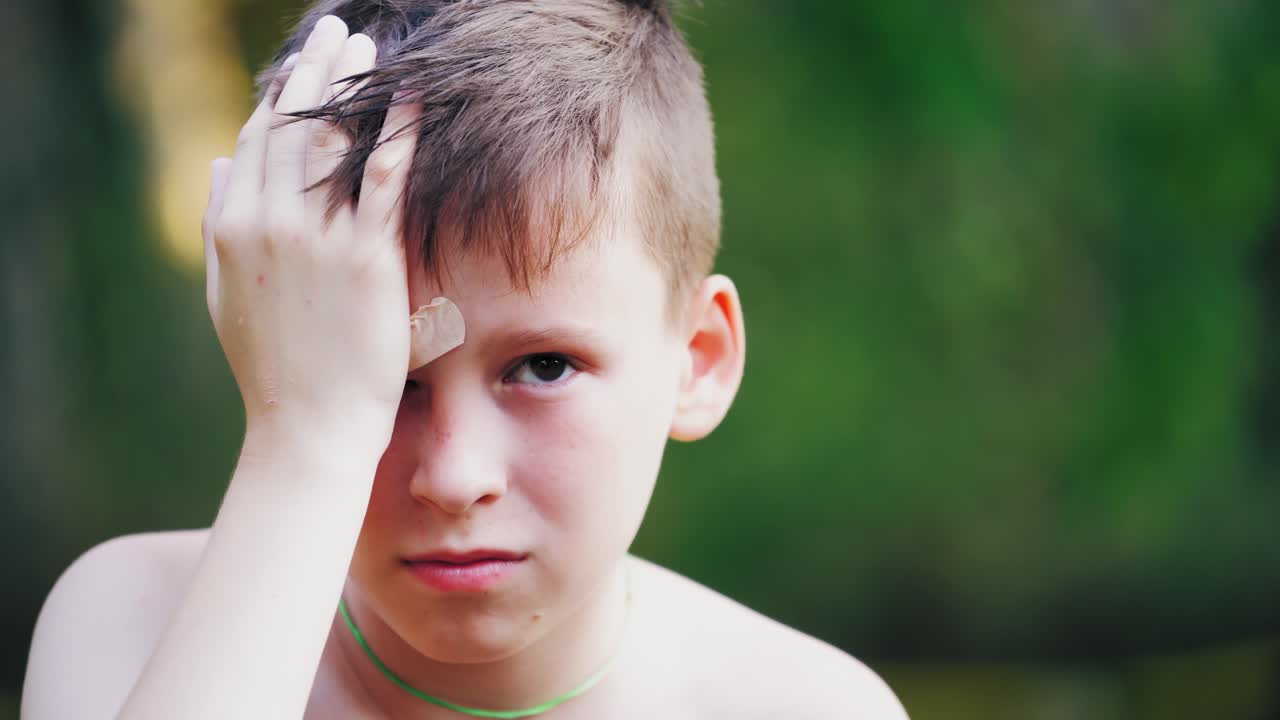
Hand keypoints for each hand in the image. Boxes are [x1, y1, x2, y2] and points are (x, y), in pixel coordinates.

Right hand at [201, 16, 456, 444]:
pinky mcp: (368, 258)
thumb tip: (219, 162)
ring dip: (351, 84)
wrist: (310, 423)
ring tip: (370, 49)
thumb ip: (219, 221)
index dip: (280, 94)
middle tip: (335, 33)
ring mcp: (318, 239)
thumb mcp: (226, 291)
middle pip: (294, 126)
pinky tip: (411, 96)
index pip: (256, 139)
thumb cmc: (272, 364)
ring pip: (333, 140)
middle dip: (314, 70)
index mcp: (232, 226)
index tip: (299, 63)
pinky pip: (384, 177)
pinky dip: (398, 129)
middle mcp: (270, 223)